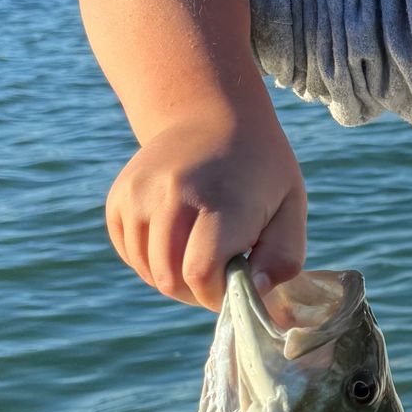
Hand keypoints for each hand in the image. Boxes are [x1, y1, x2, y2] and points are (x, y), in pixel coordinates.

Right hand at [104, 110, 306, 309]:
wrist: (213, 116)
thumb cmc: (260, 170)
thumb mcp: (291, 207)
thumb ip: (282, 257)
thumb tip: (256, 294)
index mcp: (220, 199)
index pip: (199, 272)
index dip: (216, 295)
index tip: (235, 286)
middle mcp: (172, 193)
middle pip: (168, 277)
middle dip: (195, 293)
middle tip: (218, 277)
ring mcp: (139, 193)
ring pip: (146, 270)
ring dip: (173, 279)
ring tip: (199, 259)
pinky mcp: (120, 196)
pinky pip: (129, 253)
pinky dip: (150, 261)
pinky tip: (177, 243)